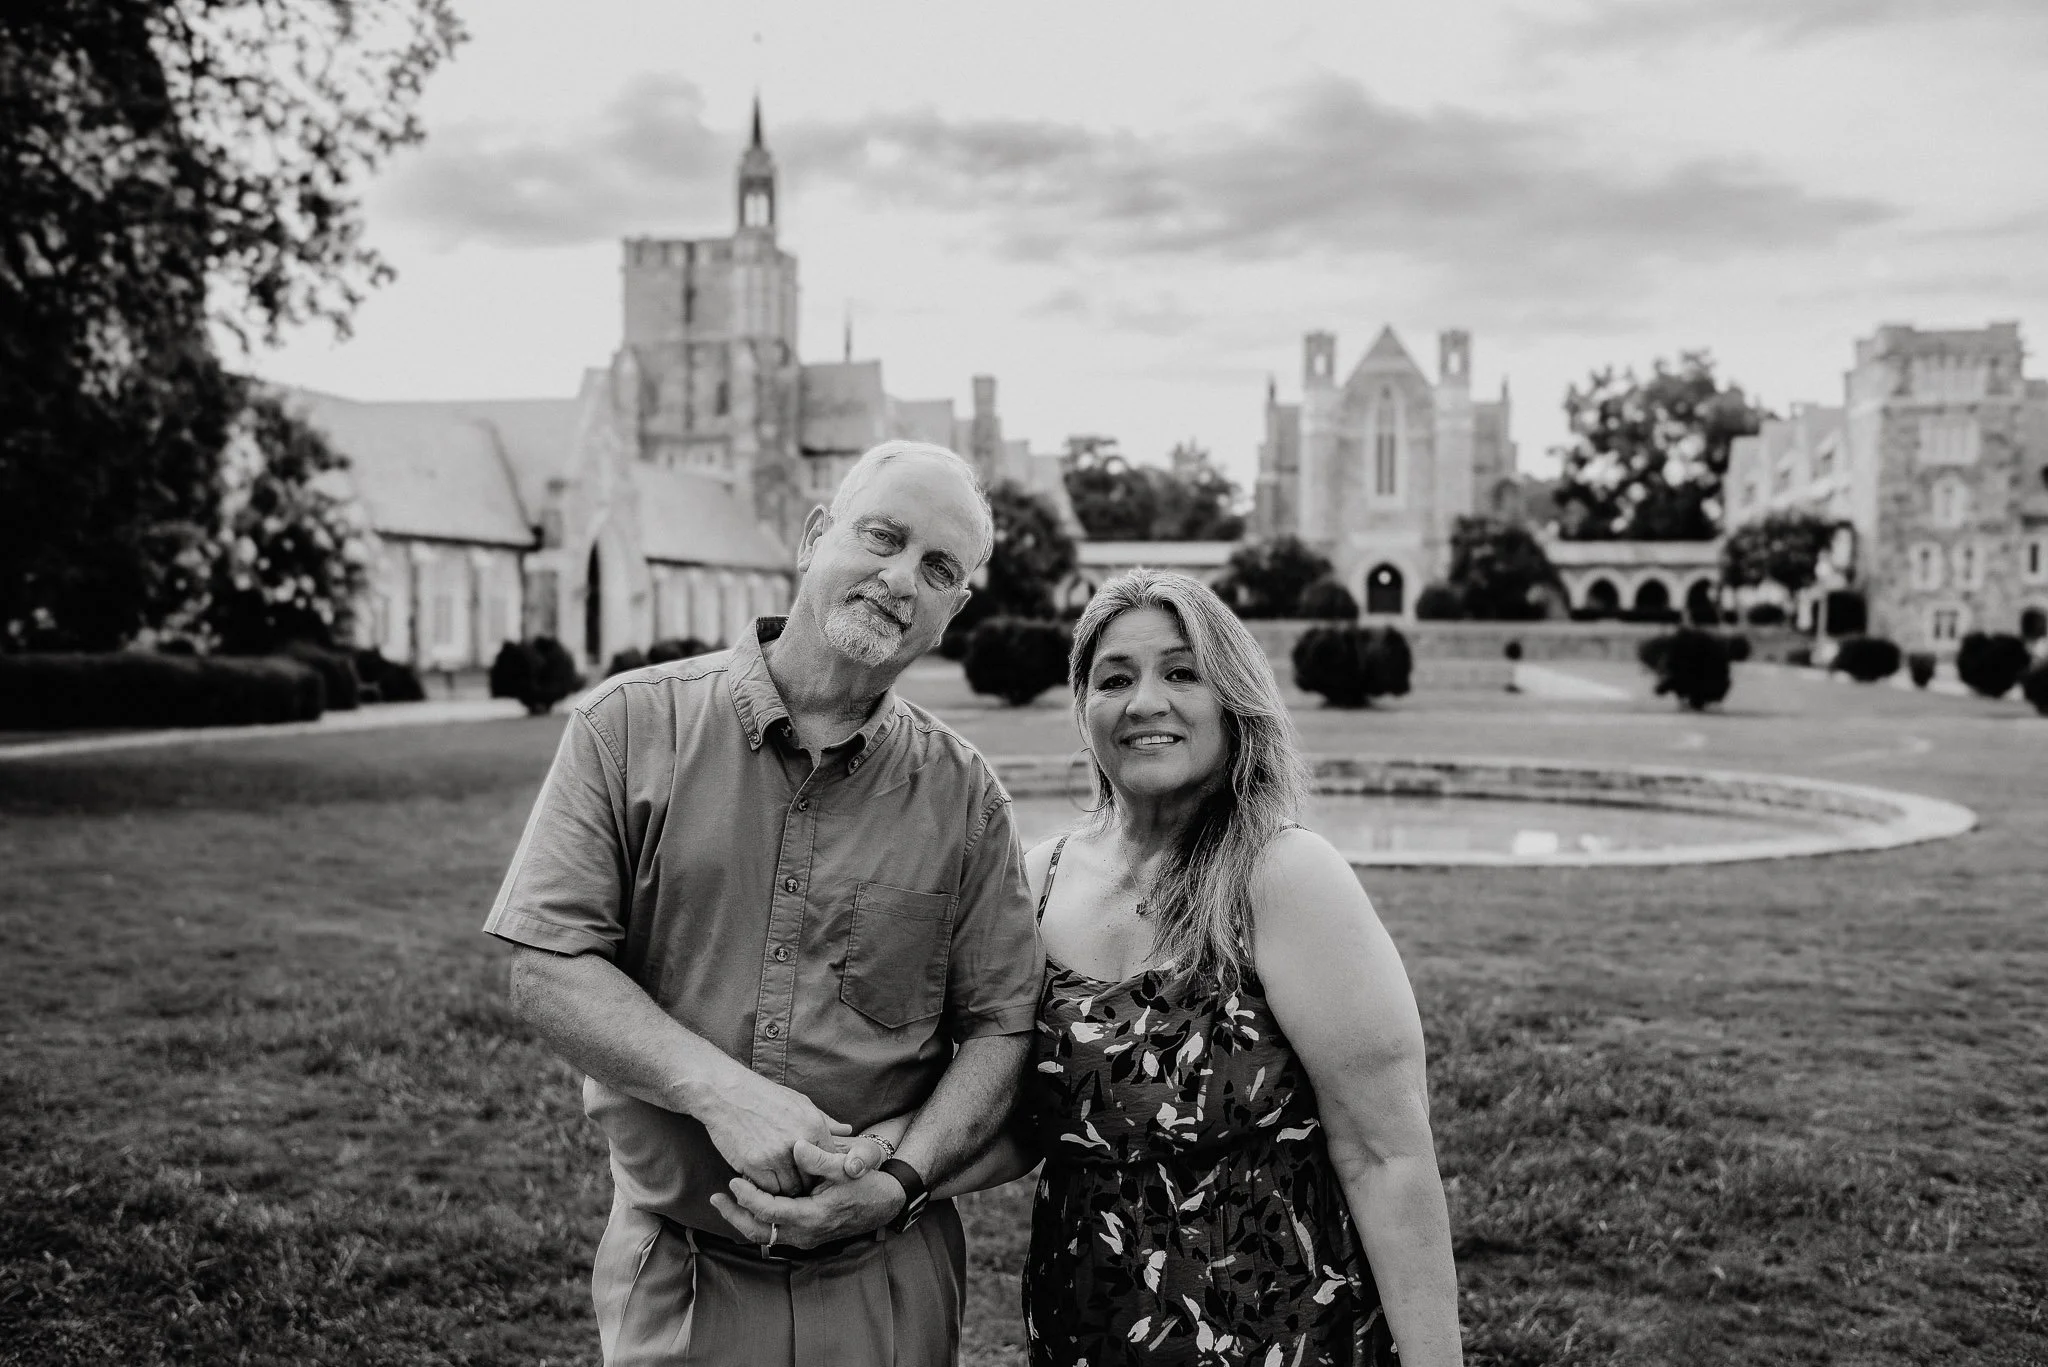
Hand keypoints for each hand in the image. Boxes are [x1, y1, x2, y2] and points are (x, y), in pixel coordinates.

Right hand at [695, 1065, 852, 1196]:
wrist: (726, 1092)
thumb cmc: (764, 1096)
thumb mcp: (800, 1102)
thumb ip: (825, 1121)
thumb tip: (848, 1130)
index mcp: (814, 1126)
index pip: (828, 1164)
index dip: (821, 1174)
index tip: (812, 1176)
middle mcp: (799, 1143)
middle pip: (810, 1181)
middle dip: (804, 1186)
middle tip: (794, 1184)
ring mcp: (776, 1155)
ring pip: (789, 1190)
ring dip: (784, 1191)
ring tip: (777, 1183)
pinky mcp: (754, 1164)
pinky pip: (767, 1190)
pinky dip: (765, 1190)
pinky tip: (761, 1180)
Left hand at [710, 1143, 908, 1248]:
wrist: (886, 1204)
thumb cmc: (867, 1183)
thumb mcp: (847, 1166)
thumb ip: (821, 1158)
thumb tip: (797, 1148)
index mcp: (813, 1216)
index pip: (770, 1212)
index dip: (748, 1197)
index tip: (732, 1180)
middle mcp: (806, 1233)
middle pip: (759, 1231)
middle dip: (735, 1216)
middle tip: (715, 1198)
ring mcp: (806, 1238)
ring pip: (765, 1236)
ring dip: (743, 1220)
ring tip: (724, 1202)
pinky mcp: (806, 1235)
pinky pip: (775, 1233)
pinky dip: (758, 1221)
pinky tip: (747, 1206)